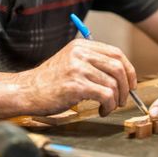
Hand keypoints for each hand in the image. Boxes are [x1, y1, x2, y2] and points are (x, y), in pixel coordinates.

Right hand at [17, 39, 136, 116]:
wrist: (27, 92)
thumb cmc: (50, 82)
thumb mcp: (70, 62)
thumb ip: (92, 62)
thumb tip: (122, 74)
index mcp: (81, 46)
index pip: (116, 53)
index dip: (129, 70)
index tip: (131, 84)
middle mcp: (80, 54)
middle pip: (118, 67)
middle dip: (126, 87)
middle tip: (122, 100)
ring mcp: (78, 68)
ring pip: (113, 84)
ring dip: (116, 100)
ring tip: (108, 107)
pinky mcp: (76, 85)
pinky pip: (105, 95)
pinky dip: (109, 106)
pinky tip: (102, 110)